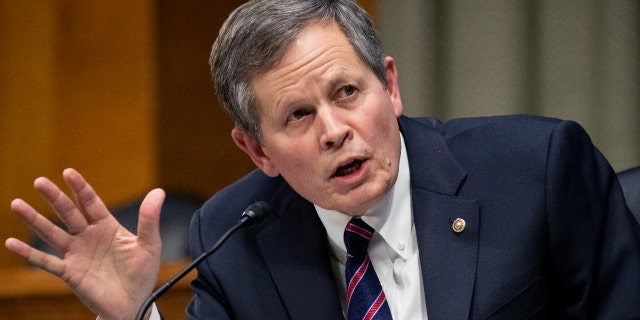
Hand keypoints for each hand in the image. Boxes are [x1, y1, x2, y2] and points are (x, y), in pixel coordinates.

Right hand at [5, 168, 163, 319]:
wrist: (134, 303)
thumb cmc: (142, 272)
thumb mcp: (150, 245)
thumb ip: (149, 219)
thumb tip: (158, 191)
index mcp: (107, 226)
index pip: (90, 202)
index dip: (80, 188)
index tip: (68, 172)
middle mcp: (88, 236)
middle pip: (68, 213)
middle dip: (55, 197)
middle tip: (40, 181)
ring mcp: (77, 254)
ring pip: (52, 233)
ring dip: (35, 220)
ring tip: (17, 204)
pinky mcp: (70, 273)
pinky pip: (47, 262)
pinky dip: (30, 253)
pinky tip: (12, 242)